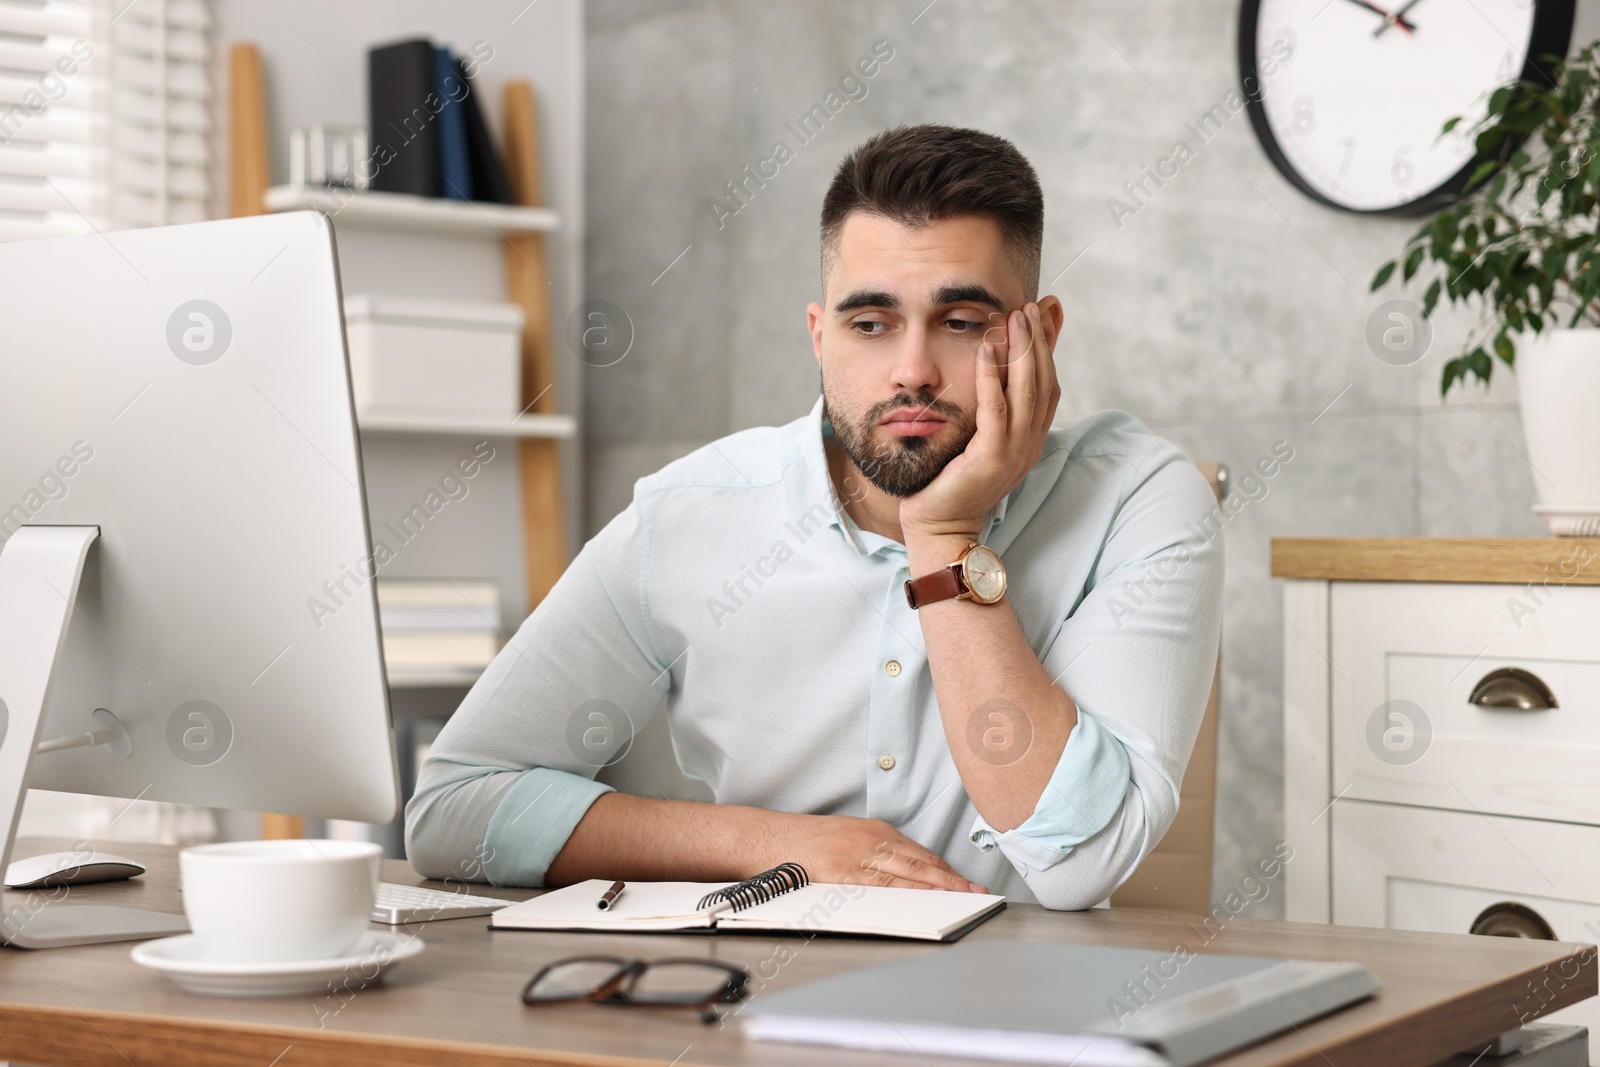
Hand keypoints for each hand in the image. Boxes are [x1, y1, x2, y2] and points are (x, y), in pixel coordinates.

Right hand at [749, 811, 986, 892]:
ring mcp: (856, 855)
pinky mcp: (841, 873)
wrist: (765, 837)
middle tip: (976, 891)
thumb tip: (904, 873)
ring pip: (906, 873)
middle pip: (920, 861)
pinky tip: (921, 901)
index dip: (945, 869)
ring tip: (960, 898)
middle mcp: (870, 839)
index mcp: (874, 830)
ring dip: (937, 887)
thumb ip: (874, 852)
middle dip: (951, 879)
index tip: (965, 881)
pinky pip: (879, 886)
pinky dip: (904, 893)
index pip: (920, 852)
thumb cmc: (802, 842)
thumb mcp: (845, 837)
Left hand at [899, 302, 1061, 542]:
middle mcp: (1029, 444)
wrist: (939, 527)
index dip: (1048, 347)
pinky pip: (996, 410)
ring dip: (1022, 350)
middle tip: (1030, 305)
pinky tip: (986, 348)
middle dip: (1038, 341)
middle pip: (1043, 382)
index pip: (1048, 385)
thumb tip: (996, 374)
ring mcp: (1014, 453)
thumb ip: (991, 406)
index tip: (1044, 312)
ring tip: (1014, 316)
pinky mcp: (991, 459)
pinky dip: (993, 376)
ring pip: (1027, 392)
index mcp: (1030, 439)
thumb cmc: (950, 480)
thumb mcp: (978, 437)